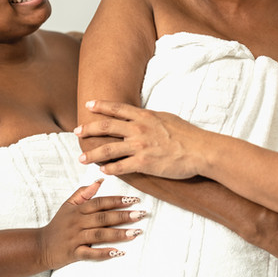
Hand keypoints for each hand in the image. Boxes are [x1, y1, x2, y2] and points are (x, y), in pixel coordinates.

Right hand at [38, 179, 145, 269]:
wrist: (40, 246)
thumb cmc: (58, 225)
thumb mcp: (68, 205)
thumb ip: (83, 192)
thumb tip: (100, 180)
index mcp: (78, 210)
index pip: (100, 202)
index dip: (117, 200)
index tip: (134, 199)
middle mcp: (78, 223)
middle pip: (103, 217)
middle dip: (123, 215)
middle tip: (141, 214)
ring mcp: (76, 238)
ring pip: (99, 235)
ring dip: (119, 234)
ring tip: (136, 232)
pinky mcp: (74, 253)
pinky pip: (90, 253)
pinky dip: (104, 253)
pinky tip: (118, 252)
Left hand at [76, 100, 207, 178]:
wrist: (200, 150)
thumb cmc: (188, 135)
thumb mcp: (167, 118)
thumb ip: (150, 118)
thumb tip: (142, 117)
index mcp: (144, 116)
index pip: (117, 108)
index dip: (101, 106)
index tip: (88, 105)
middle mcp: (139, 129)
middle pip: (106, 127)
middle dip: (89, 129)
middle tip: (76, 132)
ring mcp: (140, 146)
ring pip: (108, 149)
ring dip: (92, 153)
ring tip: (82, 157)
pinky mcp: (144, 163)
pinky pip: (121, 166)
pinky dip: (109, 169)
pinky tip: (103, 171)